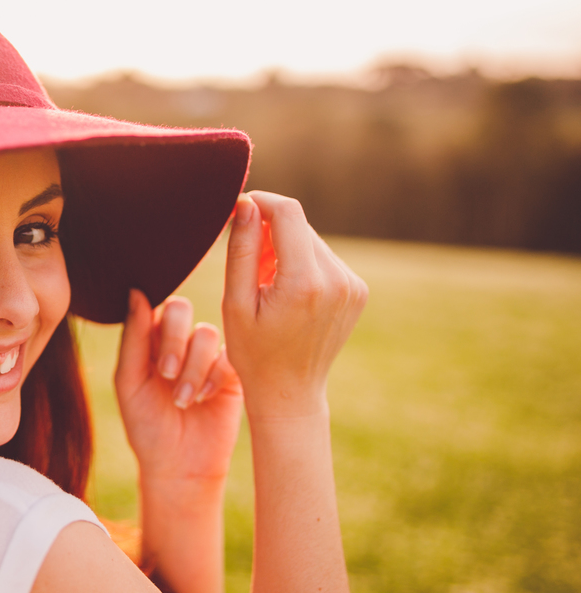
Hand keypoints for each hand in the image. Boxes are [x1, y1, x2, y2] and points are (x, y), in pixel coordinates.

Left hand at [115, 290, 242, 482]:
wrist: (179, 466)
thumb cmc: (147, 425)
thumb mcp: (130, 383)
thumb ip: (133, 338)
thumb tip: (135, 292)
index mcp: (150, 338)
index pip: (153, 306)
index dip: (156, 326)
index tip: (154, 361)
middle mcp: (179, 340)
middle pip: (181, 308)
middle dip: (174, 342)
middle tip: (166, 374)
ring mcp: (207, 355)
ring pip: (205, 333)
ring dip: (192, 367)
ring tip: (183, 400)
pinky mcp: (232, 373)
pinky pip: (228, 355)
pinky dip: (214, 375)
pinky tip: (204, 398)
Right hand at [222, 191, 367, 419]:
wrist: (289, 391)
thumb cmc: (253, 351)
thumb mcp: (235, 302)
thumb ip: (242, 249)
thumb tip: (247, 204)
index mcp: (304, 283)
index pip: (288, 213)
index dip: (261, 202)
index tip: (238, 210)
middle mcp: (337, 280)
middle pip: (299, 226)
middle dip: (269, 232)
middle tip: (248, 265)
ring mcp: (352, 286)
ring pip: (311, 240)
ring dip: (285, 248)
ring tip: (266, 284)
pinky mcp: (357, 290)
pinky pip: (324, 258)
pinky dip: (302, 263)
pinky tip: (286, 292)